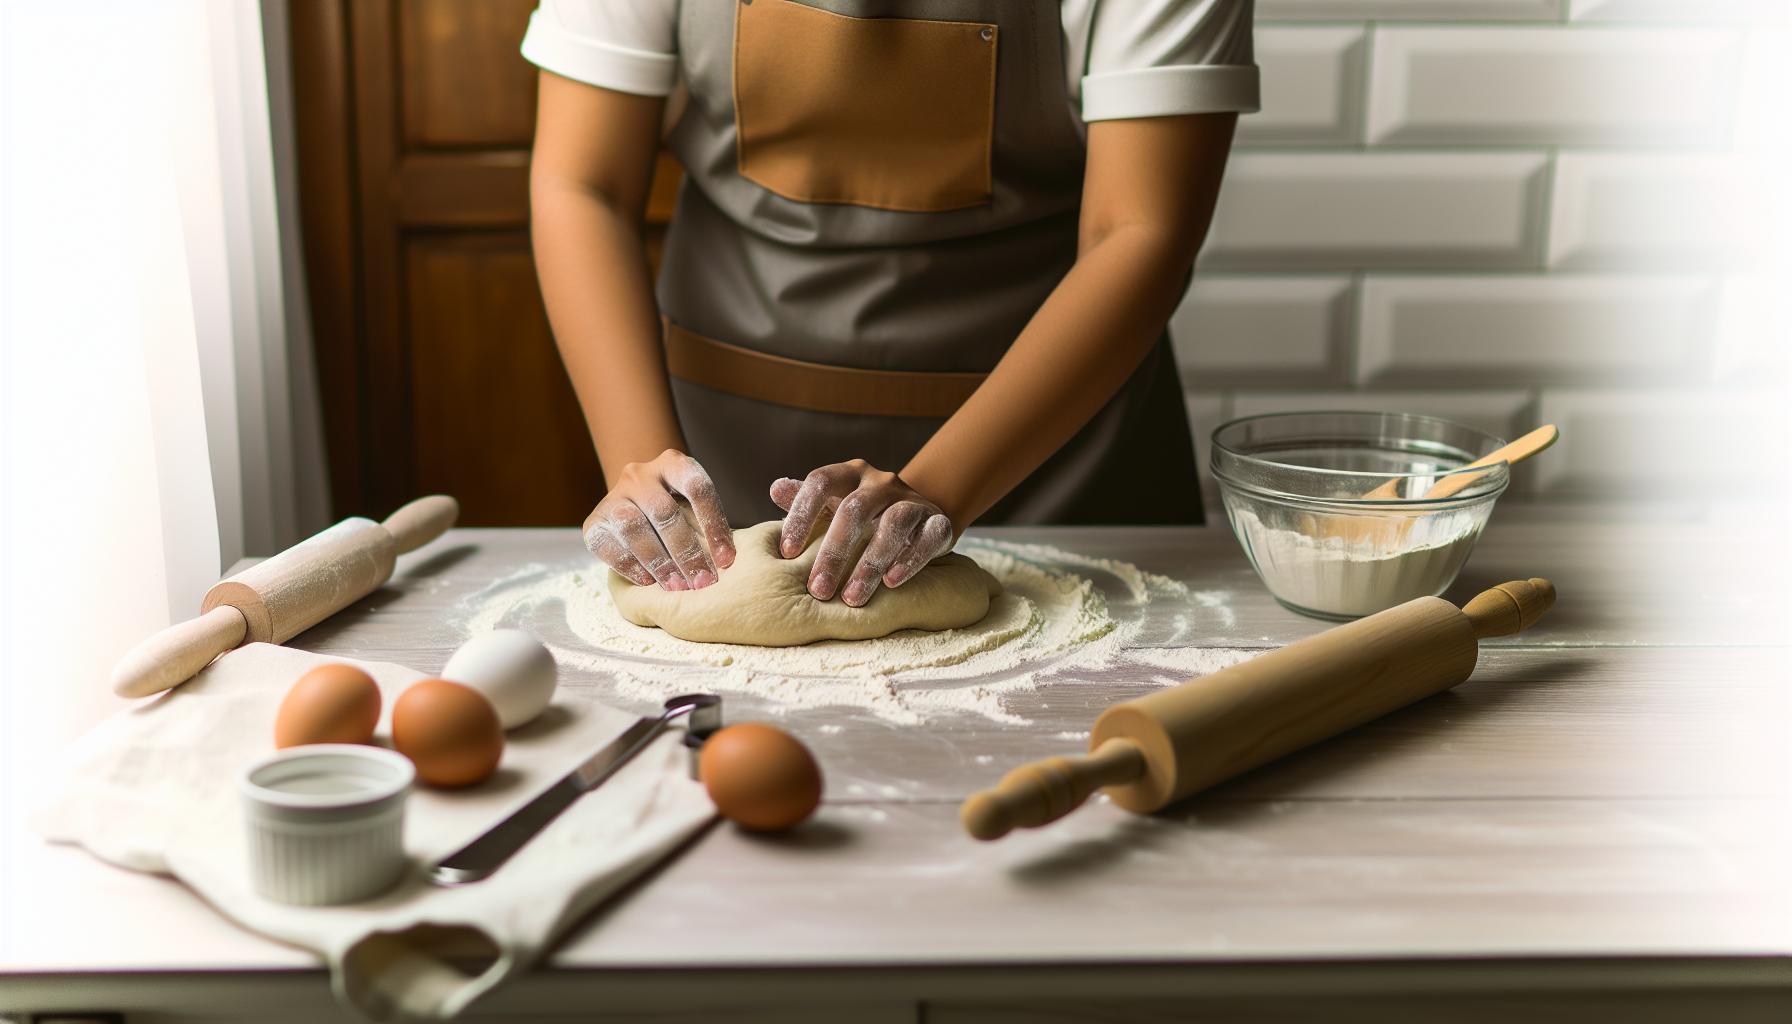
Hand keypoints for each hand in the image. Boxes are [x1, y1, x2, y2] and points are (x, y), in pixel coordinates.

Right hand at [583, 450, 734, 589]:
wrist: (633, 502)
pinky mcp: (593, 522)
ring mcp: (613, 496)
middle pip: (664, 512)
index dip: (714, 524)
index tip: (726, 560)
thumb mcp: (692, 505)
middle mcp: (639, 475)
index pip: (697, 488)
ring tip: (676, 586)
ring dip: (658, 561)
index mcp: (672, 464)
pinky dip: (629, 566)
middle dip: (686, 552)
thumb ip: (706, 524)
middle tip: (702, 581)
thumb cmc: (675, 509)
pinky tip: (647, 581)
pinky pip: (607, 545)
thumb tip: (725, 562)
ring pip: (633, 527)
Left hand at [771, 460, 955, 606]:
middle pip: (855, 509)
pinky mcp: (938, 521)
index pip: (821, 482)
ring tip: (852, 598)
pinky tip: (891, 583)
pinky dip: (910, 559)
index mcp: (850, 475)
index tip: (786, 554)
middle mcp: (881, 482)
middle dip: (834, 552)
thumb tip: (775, 488)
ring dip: (870, 563)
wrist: (918, 518)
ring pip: (894, 524)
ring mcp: (912, 500)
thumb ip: (805, 498)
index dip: (802, 515)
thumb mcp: (833, 506)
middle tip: (818, 591)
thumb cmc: (863, 517)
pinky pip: (928, 536)